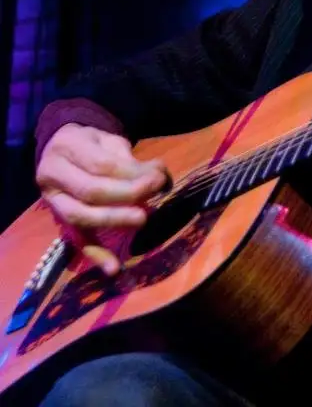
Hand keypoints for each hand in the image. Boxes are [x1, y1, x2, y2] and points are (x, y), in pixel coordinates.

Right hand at [35, 123, 169, 274]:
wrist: (62, 150)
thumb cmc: (92, 145)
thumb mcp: (110, 141)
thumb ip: (132, 159)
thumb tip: (159, 175)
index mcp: (67, 147)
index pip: (102, 165)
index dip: (132, 173)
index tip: (159, 176)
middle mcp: (53, 176)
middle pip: (91, 191)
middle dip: (127, 194)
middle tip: (155, 192)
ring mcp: (53, 201)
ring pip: (81, 216)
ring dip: (115, 219)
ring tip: (142, 218)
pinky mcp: (60, 222)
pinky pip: (77, 240)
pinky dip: (96, 255)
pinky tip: (115, 269)